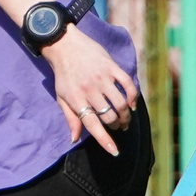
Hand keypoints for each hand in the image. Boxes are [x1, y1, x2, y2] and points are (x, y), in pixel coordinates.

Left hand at [44, 27, 139, 154]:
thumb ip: (70, 118)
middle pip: (110, 116)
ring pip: (121, 104)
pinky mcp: (111, 67)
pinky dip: (133, 97)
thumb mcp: (61, 97)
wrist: (64, 44)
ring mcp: (102, 77)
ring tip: (125, 119)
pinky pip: (128, 85)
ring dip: (125, 115)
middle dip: (116, 126)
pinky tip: (131, 104)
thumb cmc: (63, 74)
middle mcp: (90, 89)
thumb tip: (74, 139)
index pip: (93, 124)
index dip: (105, 140)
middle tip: (117, 127)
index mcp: (76, 99)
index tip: (115, 151)